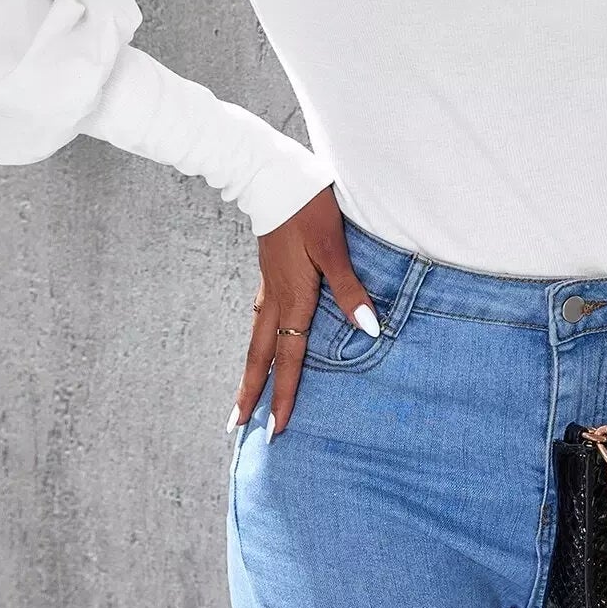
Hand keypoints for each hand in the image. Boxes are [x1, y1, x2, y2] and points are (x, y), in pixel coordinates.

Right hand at [227, 185, 380, 441]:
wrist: (272, 176)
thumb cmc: (309, 209)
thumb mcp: (334, 247)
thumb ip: (350, 289)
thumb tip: (370, 329)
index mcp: (293, 298)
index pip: (288, 359)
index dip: (283, 396)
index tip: (275, 431)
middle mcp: (275, 299)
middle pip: (259, 357)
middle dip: (249, 396)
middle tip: (236, 430)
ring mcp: (268, 287)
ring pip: (256, 340)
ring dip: (251, 373)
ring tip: (243, 400)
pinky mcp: (269, 274)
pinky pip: (260, 321)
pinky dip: (259, 344)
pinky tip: (262, 345)